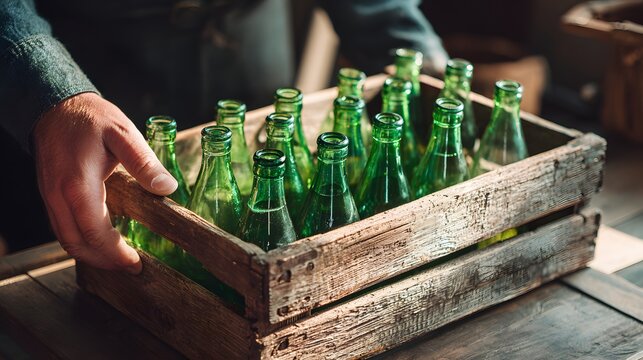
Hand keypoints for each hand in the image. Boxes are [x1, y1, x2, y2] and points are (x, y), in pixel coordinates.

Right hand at [33, 93, 177, 273]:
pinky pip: (62, 228)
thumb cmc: (91, 117)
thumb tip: (167, 188)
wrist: (55, 104)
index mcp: (78, 185)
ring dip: (91, 254)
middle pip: (77, 245)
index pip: (96, 233)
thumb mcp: (124, 134)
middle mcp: (59, 196)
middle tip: (130, 267)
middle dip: (104, 262)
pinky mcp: (49, 194)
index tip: (136, 264)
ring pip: (66, 240)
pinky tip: (100, 240)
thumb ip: (144, 163)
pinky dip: (80, 241)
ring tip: (118, 259)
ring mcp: (50, 197)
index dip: (115, 254)